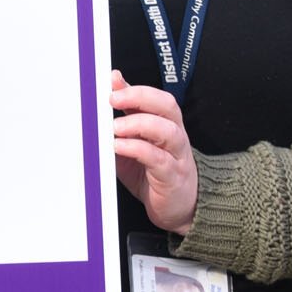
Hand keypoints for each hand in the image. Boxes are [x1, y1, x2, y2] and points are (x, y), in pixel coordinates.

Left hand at [110, 70, 197, 234]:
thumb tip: (112, 90)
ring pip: (167, 131)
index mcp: (167, 124)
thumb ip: (126, 117)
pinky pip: (158, 159)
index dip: (136, 88)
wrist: (179, 208)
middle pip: (167, 106)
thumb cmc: (155, 172)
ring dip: (139, 124)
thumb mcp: (135, 141)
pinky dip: (138, 150)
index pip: (157, 97)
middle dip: (139, 97)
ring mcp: (176, 156)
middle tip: (113, 100)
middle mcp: (175, 136)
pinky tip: (120, 147)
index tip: (112, 83)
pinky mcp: (171, 177)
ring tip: (115, 127)